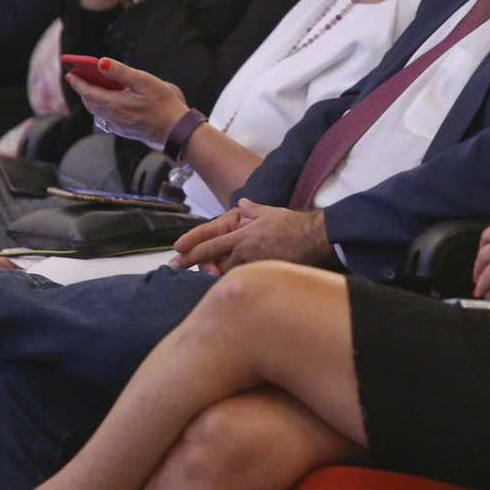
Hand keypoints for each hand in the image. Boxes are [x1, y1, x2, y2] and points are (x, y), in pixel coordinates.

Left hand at [63, 57, 189, 147]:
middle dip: (83, 90)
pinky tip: (111, 103)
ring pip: (97, 112)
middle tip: (80, 78)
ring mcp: (118, 126)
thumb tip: (101, 62)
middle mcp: (113, 117)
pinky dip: (103, 109)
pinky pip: (107, 119)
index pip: (88, 92)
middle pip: (90, 103)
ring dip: (92, 100)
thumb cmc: (163, 103)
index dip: (78, 82)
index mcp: (115, 104)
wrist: (175, 130)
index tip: (70, 74)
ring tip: (93, 88)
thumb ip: (121, 72)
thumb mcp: (143, 81)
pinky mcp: (125, 131)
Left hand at [169, 199, 332, 272]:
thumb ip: (251, 209)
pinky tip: (233, 287)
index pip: (208, 247)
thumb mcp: (268, 211)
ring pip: (226, 277)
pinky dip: (234, 283)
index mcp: (240, 237)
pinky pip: (243, 283)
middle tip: (197, 268)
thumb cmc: (292, 224)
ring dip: (217, 276)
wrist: (314, 238)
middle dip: (203, 268)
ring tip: (212, 275)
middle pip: (213, 266)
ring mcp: (253, 268)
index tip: (175, 257)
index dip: (189, 253)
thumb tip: (242, 203)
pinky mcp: (263, 278)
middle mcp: (243, 254)